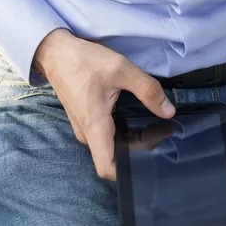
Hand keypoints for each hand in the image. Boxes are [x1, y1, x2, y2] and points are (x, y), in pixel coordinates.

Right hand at [34, 29, 175, 179]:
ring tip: (153, 125)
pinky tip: (136, 116)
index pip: (107, 168)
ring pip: (111, 146)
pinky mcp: (86, 120)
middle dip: (138, 151)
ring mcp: (85, 128)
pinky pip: (106, 135)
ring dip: (131, 140)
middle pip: (114, 158)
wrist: (56, 52)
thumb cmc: (84, 61)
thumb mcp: (121, 69)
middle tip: (160, 133)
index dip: (127, 173)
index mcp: (95, 126)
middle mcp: (87, 133)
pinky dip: (122, 131)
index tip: (149, 161)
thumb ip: (147, 90)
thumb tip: (168, 111)